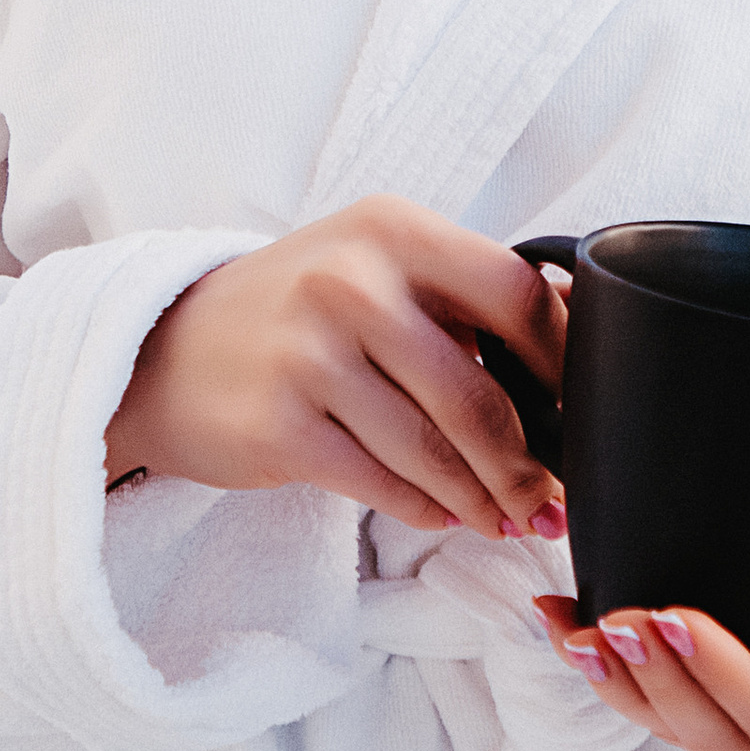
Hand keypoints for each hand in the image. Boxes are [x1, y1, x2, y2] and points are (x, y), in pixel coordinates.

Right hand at [106, 196, 567, 542]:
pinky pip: (381, 483)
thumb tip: (577, 348)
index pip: (514, 293)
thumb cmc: (296, 312)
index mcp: (393, 229)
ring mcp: (310, 353)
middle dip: (527, 463)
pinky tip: (446, 517)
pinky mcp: (280, 424)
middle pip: (479, 393)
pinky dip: (425, 508)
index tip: (584, 411)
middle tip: (550, 500)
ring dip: (483, 499)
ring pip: (434, 450)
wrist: (165, 350)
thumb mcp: (373, 267)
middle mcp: (351, 280)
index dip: (564, 364)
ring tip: (508, 520)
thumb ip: (460, 294)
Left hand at [535, 484, 749, 750]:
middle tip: (616, 616)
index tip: (675, 613)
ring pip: (688, 739)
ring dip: (626, 689)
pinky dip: (623, 679)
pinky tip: (571, 629)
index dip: (725, 678)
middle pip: (725, 744)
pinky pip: (678, 716)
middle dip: (660, 686)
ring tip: (573, 625)